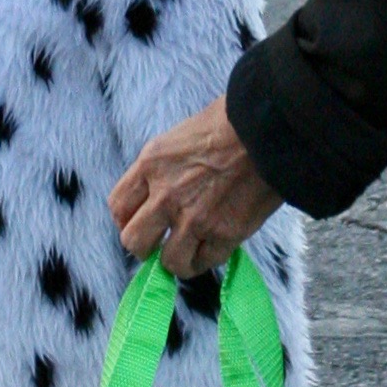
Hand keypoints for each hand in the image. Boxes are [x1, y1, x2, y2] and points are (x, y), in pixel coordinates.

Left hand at [110, 96, 283, 277]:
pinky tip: (211, 247)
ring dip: (176, 260)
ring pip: (168, 262)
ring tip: (187, 251)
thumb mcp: (178, 138)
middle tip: (159, 241)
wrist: (268, 130)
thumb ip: (162, 168)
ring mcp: (194, 219)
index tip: (138, 222)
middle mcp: (166, 196)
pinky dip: (206, 259)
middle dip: (144, 246)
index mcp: (151, 165)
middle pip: (133, 241)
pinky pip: (204, 263)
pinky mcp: (225, 234)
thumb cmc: (228, 123)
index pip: (118, 207)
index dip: (126, 220)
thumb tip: (157, 193)